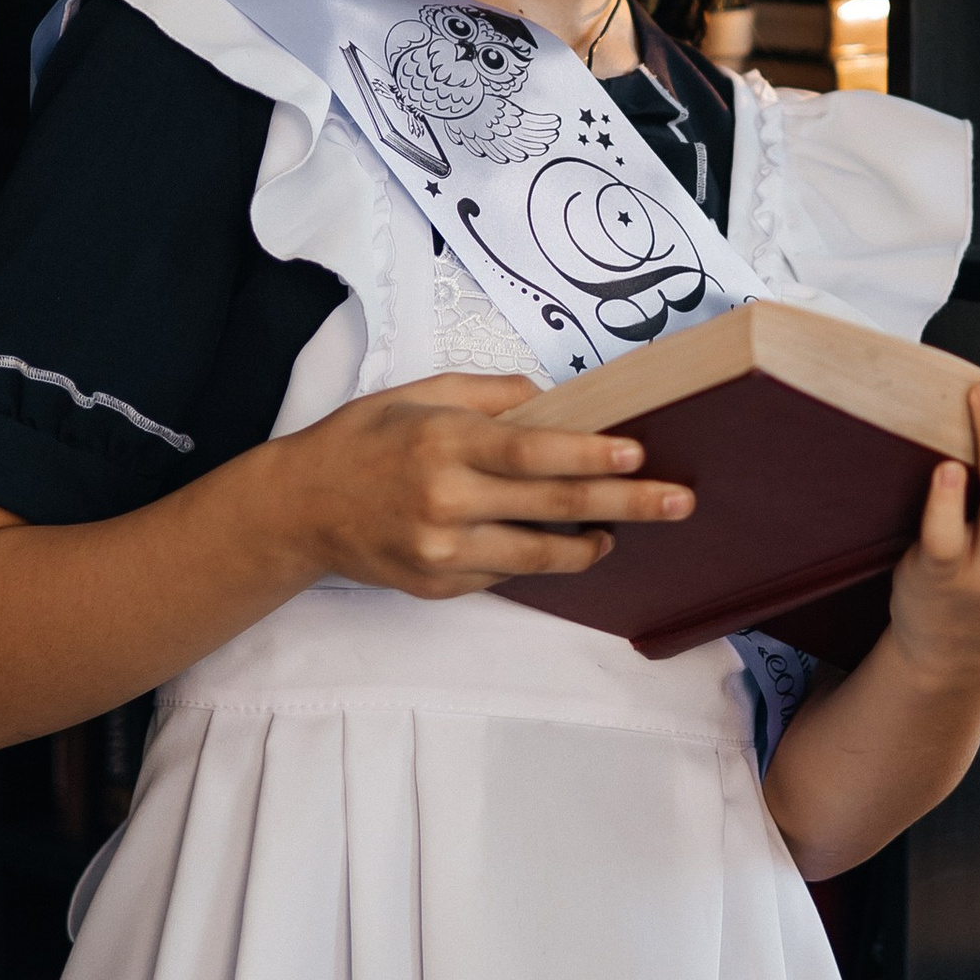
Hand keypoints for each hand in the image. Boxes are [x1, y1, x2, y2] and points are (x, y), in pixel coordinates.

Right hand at [265, 370, 693, 599]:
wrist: (300, 507)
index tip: (639, 454)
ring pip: (540, 555)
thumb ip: (493, 395)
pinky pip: (507, 573)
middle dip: (626, 505)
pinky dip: (538, 558)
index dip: (591, 456)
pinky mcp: (440, 586)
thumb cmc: (365, 439)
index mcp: (443, 441)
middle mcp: (445, 501)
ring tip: (620, 531)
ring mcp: (442, 552)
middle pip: (554, 508)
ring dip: (591, 545)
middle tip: (678, 502)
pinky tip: (559, 544)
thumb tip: (558, 401)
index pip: (533, 452)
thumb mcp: (421, 392)